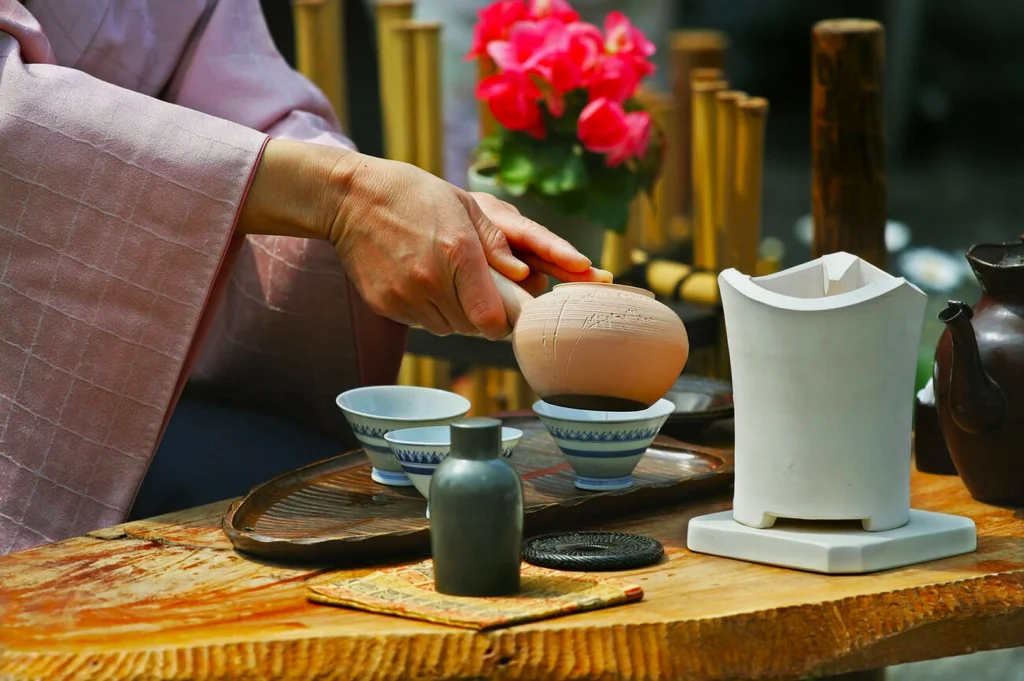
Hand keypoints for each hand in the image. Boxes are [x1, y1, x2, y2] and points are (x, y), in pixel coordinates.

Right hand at [239, 140, 613, 339]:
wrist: (350, 198)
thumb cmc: (413, 196)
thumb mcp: (463, 205)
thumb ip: (497, 243)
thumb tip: (523, 275)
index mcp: (458, 254)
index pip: (492, 319)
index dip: (504, 323)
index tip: (507, 313)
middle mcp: (432, 281)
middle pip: (472, 327)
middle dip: (482, 315)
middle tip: (477, 290)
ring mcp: (405, 296)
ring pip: (448, 328)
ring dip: (456, 314)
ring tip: (447, 281)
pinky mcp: (386, 305)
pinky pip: (421, 322)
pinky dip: (429, 310)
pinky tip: (420, 280)